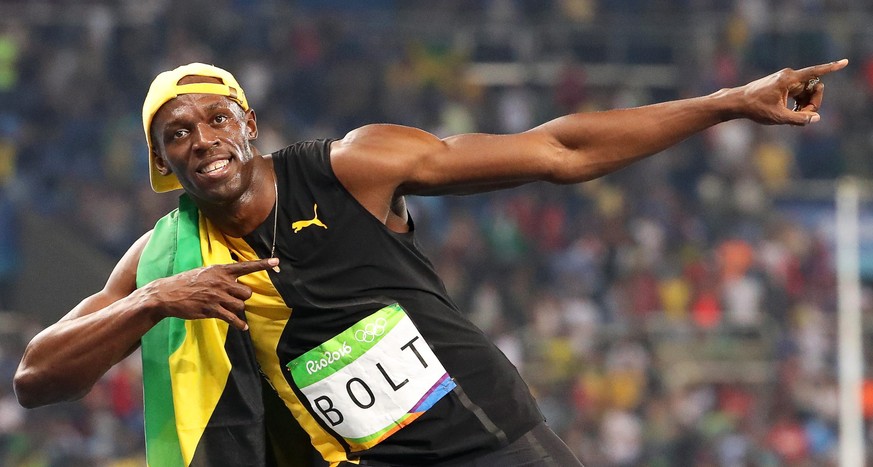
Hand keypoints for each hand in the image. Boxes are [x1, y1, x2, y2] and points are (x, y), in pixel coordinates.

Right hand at [140, 257, 278, 330]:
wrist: (167, 294)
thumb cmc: (186, 282)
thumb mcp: (204, 272)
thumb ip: (221, 275)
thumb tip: (235, 281)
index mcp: (220, 270)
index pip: (245, 266)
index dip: (262, 264)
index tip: (277, 261)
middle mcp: (221, 282)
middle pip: (246, 292)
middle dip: (243, 297)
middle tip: (233, 298)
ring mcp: (217, 296)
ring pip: (240, 305)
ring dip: (237, 309)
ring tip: (227, 308)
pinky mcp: (212, 310)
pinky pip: (232, 318)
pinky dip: (239, 324)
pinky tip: (243, 327)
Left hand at [732, 59, 847, 125]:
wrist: (737, 102)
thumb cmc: (755, 108)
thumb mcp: (778, 117)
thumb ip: (799, 119)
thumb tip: (816, 118)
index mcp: (789, 79)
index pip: (815, 72)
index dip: (831, 68)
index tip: (845, 62)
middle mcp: (789, 76)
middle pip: (814, 87)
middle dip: (813, 103)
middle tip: (803, 116)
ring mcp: (786, 80)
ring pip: (807, 92)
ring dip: (805, 105)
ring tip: (793, 116)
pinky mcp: (783, 85)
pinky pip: (799, 93)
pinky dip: (799, 103)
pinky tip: (791, 113)